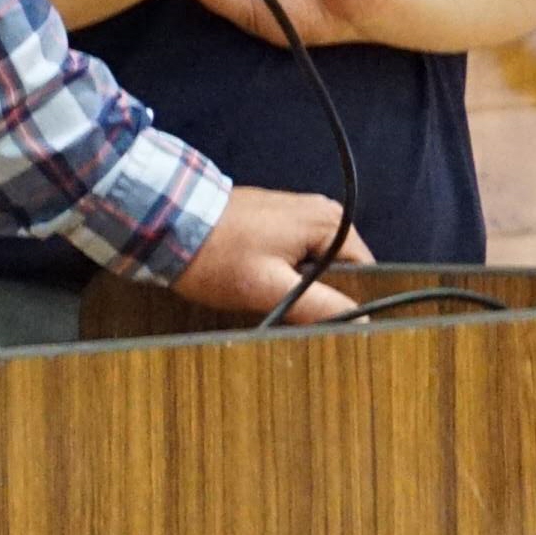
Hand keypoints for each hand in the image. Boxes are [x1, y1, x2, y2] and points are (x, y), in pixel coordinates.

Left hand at [168, 184, 370, 324]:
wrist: (170, 224)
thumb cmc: (219, 257)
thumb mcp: (272, 289)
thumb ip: (320, 306)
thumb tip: (363, 322)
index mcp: (331, 224)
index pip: (365, 274)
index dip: (348, 303)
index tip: (322, 323)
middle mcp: (322, 211)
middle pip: (341, 269)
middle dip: (320, 294)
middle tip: (287, 310)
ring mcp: (299, 213)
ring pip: (317, 265)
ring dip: (300, 285)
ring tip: (270, 296)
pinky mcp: (278, 219)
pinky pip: (298, 254)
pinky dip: (285, 272)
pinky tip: (261, 282)